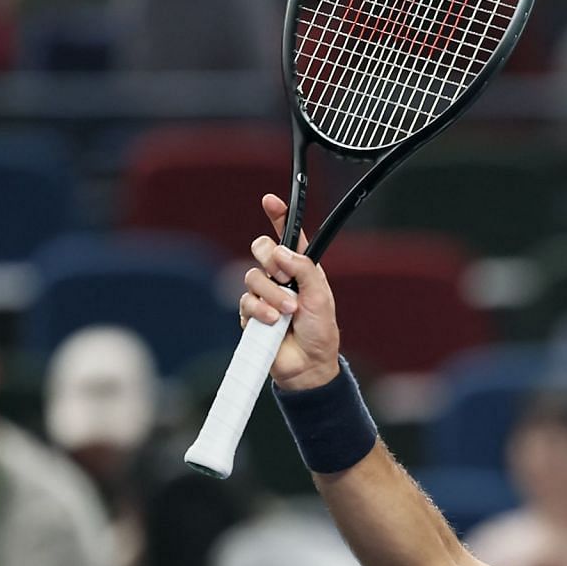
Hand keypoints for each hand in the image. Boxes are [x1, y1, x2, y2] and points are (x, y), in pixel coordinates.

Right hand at [240, 193, 340, 390]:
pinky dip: (260, 310)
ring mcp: (264, 295)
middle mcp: (281, 277)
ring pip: (252, 277)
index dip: (279, 217)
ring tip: (288, 311)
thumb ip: (305, 269)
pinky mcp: (250, 313)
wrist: (307, 364)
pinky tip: (273, 321)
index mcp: (302, 269)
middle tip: (285, 277)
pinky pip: (246, 300)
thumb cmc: (320, 331)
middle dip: (269, 259)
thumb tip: (281, 252)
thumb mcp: (320, 297)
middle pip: (260, 249)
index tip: (271, 201)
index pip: (289, 237)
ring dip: (272, 294)